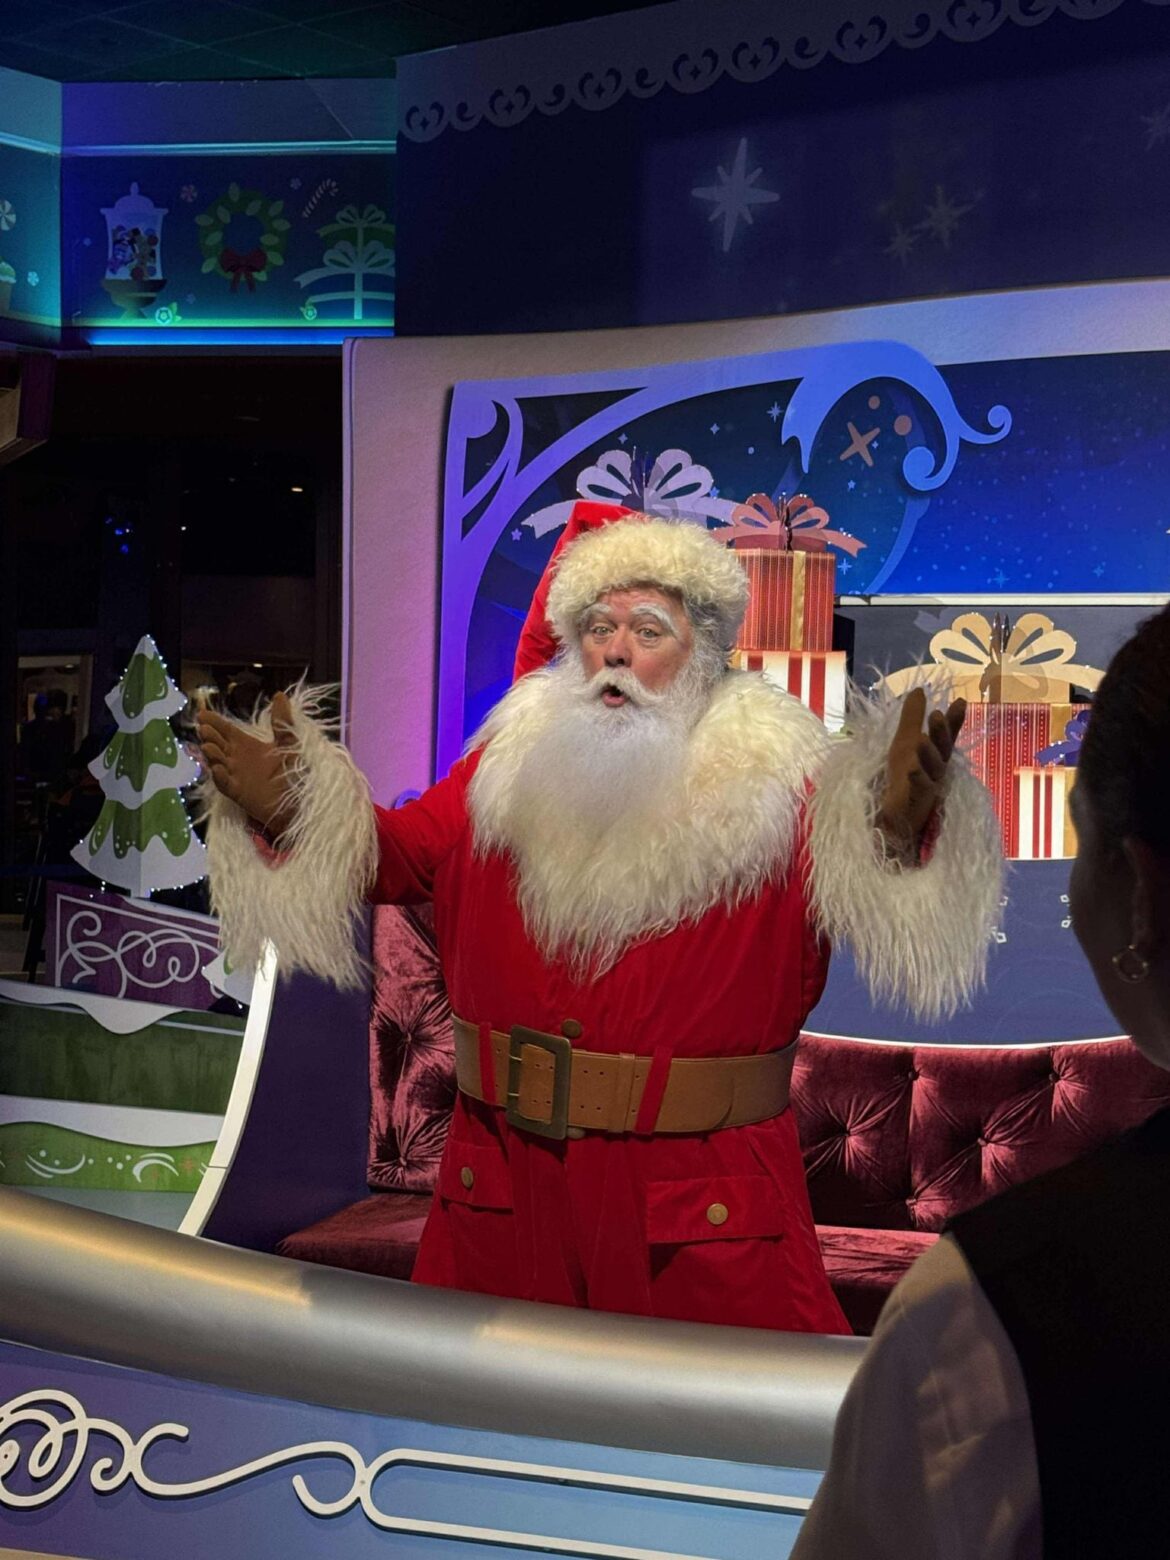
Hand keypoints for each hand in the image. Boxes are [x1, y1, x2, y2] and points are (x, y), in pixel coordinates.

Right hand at [196, 690, 298, 840]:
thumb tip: (279, 695)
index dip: (215, 722)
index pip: (226, 730)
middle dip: (210, 736)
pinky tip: (218, 768)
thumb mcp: (289, 744)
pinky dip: (220, 776)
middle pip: (217, 744)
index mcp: (247, 745)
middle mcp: (236, 759)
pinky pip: (224, 784)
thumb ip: (282, 722)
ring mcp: (235, 775)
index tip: (202, 713)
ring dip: (212, 754)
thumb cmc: (292, 772)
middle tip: (205, 729)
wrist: (297, 802)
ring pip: (217, 762)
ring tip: (209, 746)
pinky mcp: (237, 792)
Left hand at [876, 688, 965, 856]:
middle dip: (941, 732)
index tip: (961, 701)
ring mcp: (929, 787)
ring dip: (928, 754)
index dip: (954, 720)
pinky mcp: (916, 802)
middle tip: (937, 715)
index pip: (947, 735)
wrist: (895, 817)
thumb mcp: (905, 743)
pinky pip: (918, 789)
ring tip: (921, 740)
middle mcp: (937, 770)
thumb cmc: (904, 777)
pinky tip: (912, 769)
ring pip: (932, 769)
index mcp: (936, 755)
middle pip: (943, 750)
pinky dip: (917, 779)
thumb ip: (913, 718)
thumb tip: (919, 689)